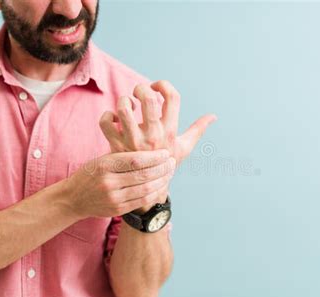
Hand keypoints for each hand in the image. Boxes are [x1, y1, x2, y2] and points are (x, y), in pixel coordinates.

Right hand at [64, 149, 175, 219]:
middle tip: (172, 162)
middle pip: (143, 175)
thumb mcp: (102, 159)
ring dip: (161, 181)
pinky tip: (161, 186)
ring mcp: (112, 197)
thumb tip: (150, 147)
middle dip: (162, 168)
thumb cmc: (92, 173)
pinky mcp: (117, 209)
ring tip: (169, 173)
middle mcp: (108, 182)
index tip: (165, 153)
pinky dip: (154, 193)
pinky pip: (141, 201)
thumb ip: (122, 155)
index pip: (135, 160)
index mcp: (104, 164)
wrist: (73, 198)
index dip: (154, 157)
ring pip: (145, 189)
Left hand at [99, 80, 216, 164]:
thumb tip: (213, 116)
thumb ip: (198, 129)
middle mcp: (152, 135)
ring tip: (128, 106)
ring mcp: (133, 141)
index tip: (157, 88)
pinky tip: (115, 119)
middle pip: (148, 99)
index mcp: (169, 131)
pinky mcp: (116, 146)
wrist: (146, 188)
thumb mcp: (184, 147)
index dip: (164, 85)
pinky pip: (106, 123)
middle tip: (140, 92)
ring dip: (124, 101)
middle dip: (142, 88)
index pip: (172, 98)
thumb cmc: (166, 163)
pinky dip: (107, 116)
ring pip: (123, 108)